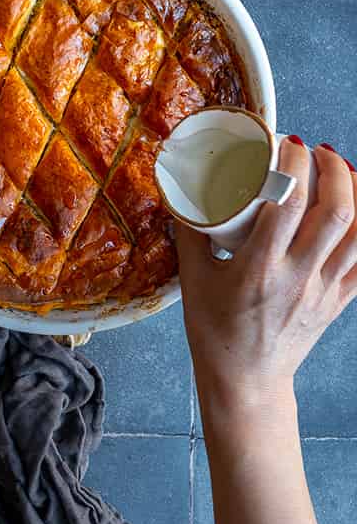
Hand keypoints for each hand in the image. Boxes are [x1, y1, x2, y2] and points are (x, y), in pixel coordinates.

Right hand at [177, 138, 356, 412]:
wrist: (245, 380)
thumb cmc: (214, 329)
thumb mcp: (193, 276)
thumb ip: (191, 228)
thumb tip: (183, 184)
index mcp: (259, 269)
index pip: (287, 205)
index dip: (294, 165)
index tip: (287, 142)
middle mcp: (298, 278)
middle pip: (335, 215)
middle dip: (334, 172)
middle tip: (317, 150)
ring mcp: (323, 292)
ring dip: (356, 194)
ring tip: (340, 171)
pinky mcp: (338, 301)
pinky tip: (356, 205)